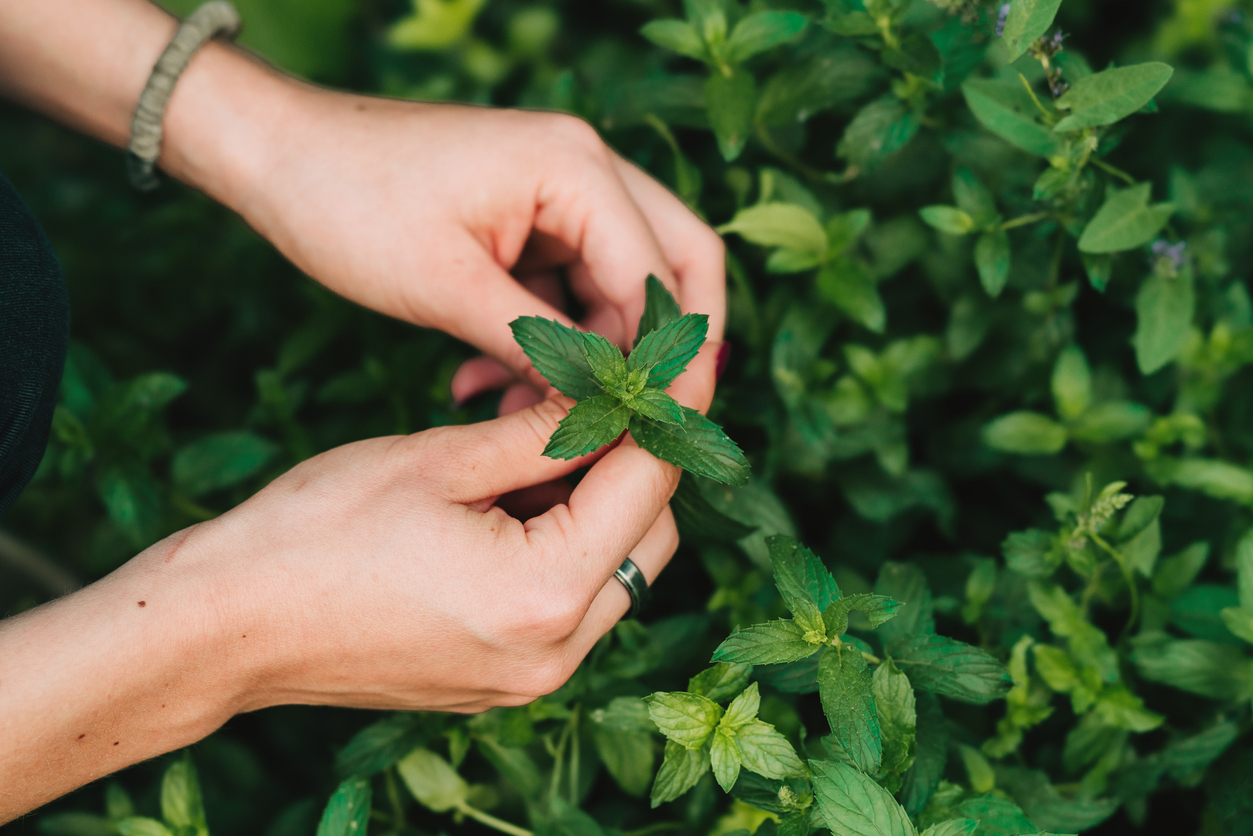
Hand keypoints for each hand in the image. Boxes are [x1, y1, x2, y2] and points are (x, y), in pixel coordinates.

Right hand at [0, 372, 718, 819]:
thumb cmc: (315, 532)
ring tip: (530, 453)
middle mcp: (554, 652)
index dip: (663, 415)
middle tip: (589, 404)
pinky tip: (507, 504)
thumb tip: (614, 393)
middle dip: (631, 465)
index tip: (668, 365)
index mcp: (545, 593)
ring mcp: (529, 678)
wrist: (226, 624)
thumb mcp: (440, 458)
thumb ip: (546, 430)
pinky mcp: (503, 682)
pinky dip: (561, 550)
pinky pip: (570, 608)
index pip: (648, 487)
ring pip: (616, 575)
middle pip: (650, 539)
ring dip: (596, 509)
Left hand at [215, 84, 725, 412]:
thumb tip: (604, 408)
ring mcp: (560, 192)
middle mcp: (585, 169)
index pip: (659, 276)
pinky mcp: (530, 218)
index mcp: (575, 168)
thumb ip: (539, 347)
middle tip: (637, 423)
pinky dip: (547, 339)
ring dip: (588, 355)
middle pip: (672, 266)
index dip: (665, 360)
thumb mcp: (447, 287)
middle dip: (657, 351)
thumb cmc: (348, 202)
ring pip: (619, 287)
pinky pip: (568, 287)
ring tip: (520, 411)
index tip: (653, 431)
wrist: (277, 155)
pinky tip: (489, 382)